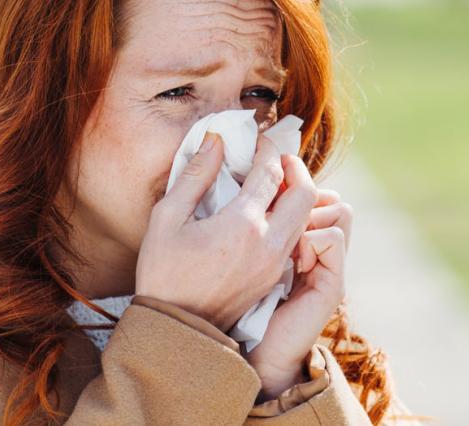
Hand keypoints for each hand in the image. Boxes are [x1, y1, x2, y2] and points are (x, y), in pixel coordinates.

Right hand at [135, 132, 313, 331]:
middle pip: (305, 194)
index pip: (271, 173)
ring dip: (296, 194)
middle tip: (277, 158)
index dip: (267, 149)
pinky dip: (290, 218)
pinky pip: (295, 238)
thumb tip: (215, 141)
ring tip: (273, 182)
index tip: (257, 139)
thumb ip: (194, 175)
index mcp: (242, 225)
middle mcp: (268, 244)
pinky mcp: (274, 278)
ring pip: (304, 217)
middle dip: (295, 168)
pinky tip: (268, 212)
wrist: (177, 329)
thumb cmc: (164, 273)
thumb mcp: (167, 219)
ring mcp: (275, 263)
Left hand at [247, 184, 352, 399]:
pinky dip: (313, 236)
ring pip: (339, 210)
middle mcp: (318, 248)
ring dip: (311, 210)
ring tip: (282, 229)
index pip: (312, 192)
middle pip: (331, 196)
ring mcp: (328, 265)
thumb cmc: (236, 304)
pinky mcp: (332, 283)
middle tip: (276, 198)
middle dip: (304, 189)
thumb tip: (244, 185)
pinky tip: (293, 255)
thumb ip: (254, 223)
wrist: (251, 355)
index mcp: (298, 239)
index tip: (269, 180)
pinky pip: (333, 237)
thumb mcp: (241, 252)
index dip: (295, 179)